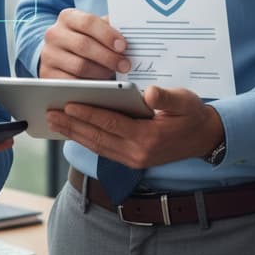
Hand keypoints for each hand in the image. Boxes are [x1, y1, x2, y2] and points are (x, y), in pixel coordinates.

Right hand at [39, 8, 129, 79]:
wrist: (58, 53)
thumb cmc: (83, 40)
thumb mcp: (93, 30)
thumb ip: (109, 29)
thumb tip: (133, 33)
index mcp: (67, 17)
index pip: (88, 22)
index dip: (107, 34)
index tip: (124, 46)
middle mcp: (54, 34)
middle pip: (84, 45)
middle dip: (108, 56)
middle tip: (126, 65)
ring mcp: (49, 55)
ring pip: (79, 66)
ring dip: (101, 72)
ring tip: (113, 74)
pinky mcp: (48, 75)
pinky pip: (72, 82)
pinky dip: (89, 84)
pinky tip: (100, 84)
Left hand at [46, 86, 224, 168]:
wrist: (205, 138)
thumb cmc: (192, 114)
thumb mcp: (185, 101)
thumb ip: (167, 98)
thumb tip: (150, 93)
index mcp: (149, 137)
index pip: (112, 124)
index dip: (89, 114)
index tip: (68, 104)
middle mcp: (138, 153)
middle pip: (97, 137)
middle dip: (72, 125)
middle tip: (49, 113)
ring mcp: (133, 160)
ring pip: (96, 146)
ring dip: (73, 133)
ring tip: (53, 121)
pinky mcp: (131, 161)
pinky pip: (102, 150)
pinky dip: (85, 140)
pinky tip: (71, 130)